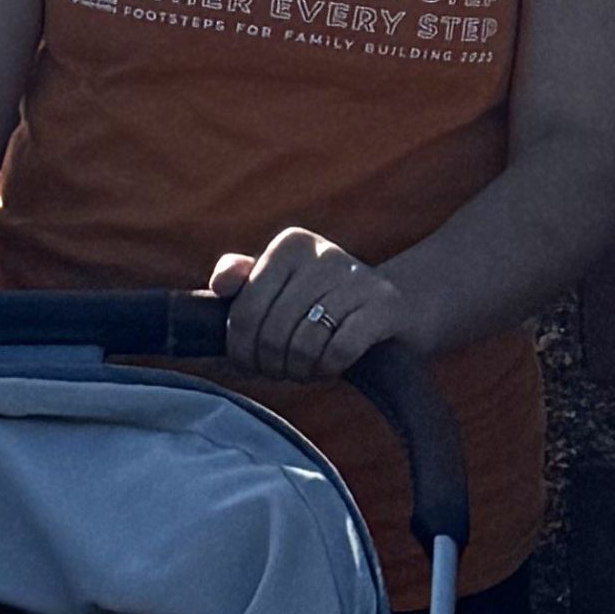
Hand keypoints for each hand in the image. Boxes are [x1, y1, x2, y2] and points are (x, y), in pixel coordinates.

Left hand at [214, 225, 410, 380]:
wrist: (395, 306)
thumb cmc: (323, 302)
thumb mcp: (280, 286)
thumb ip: (241, 280)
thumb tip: (219, 285)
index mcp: (290, 244)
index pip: (245, 312)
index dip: (243, 350)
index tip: (255, 361)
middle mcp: (322, 252)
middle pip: (271, 333)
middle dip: (273, 364)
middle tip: (285, 369)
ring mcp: (356, 277)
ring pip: (302, 345)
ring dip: (301, 369)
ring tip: (308, 366)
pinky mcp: (383, 305)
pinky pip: (338, 351)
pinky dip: (329, 368)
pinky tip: (332, 364)